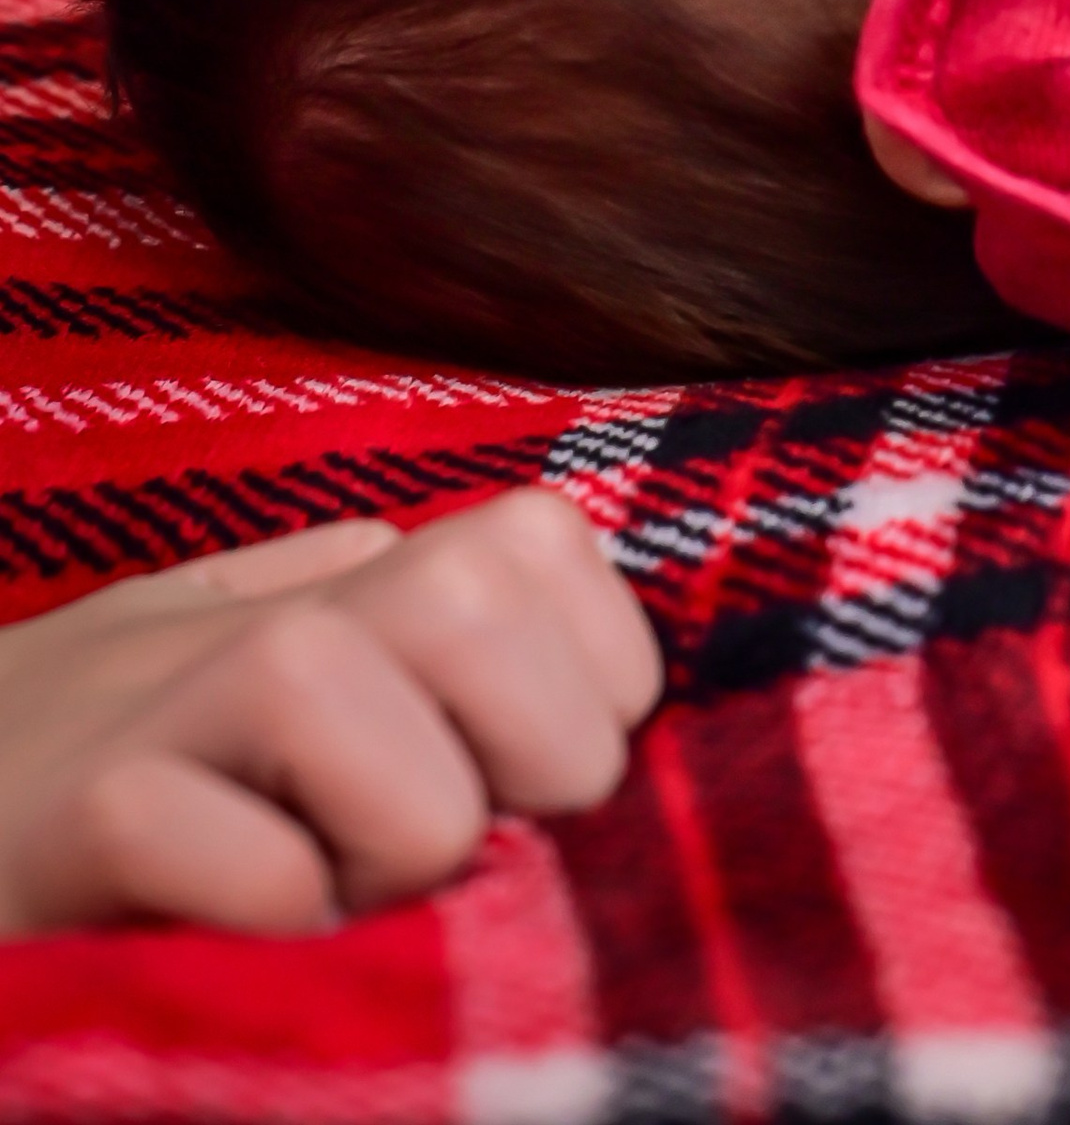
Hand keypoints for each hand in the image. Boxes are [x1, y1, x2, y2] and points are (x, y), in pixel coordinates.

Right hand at [0, 488, 659, 935]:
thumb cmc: (89, 782)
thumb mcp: (238, 674)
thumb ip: (368, 619)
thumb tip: (528, 589)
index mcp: (327, 589)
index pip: (542, 543)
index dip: (585, 677)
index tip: (521, 781)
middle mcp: (259, 619)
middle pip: (477, 592)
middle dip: (518, 759)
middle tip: (422, 846)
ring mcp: (157, 710)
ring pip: (364, 714)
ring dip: (387, 848)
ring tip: (310, 892)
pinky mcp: (76, 822)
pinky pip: (260, 867)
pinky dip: (271, 918)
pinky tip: (218, 933)